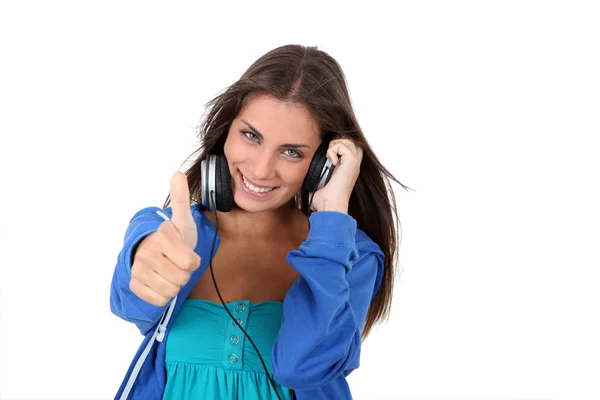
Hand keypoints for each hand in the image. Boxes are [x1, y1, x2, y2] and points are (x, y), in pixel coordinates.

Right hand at [129, 172, 200, 306]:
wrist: (153, 252)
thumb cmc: (173, 238)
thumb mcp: (182, 220)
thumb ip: (181, 200)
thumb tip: (177, 173)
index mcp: (161, 238)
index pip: (190, 263)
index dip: (193, 261)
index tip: (187, 254)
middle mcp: (146, 254)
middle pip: (181, 279)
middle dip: (184, 274)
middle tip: (177, 264)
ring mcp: (138, 270)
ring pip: (170, 291)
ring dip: (174, 285)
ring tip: (169, 272)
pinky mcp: (134, 285)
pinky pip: (158, 300)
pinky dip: (163, 295)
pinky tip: (160, 282)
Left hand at [309, 138, 362, 213]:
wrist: (329, 205)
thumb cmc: (325, 200)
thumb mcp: (320, 184)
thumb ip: (318, 177)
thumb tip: (307, 179)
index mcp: (348, 168)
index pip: (348, 147)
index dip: (337, 146)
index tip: (327, 157)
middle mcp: (353, 164)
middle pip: (349, 140)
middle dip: (336, 143)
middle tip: (328, 156)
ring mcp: (354, 163)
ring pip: (347, 140)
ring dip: (334, 145)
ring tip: (329, 158)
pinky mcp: (351, 162)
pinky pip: (343, 145)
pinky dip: (333, 150)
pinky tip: (330, 162)